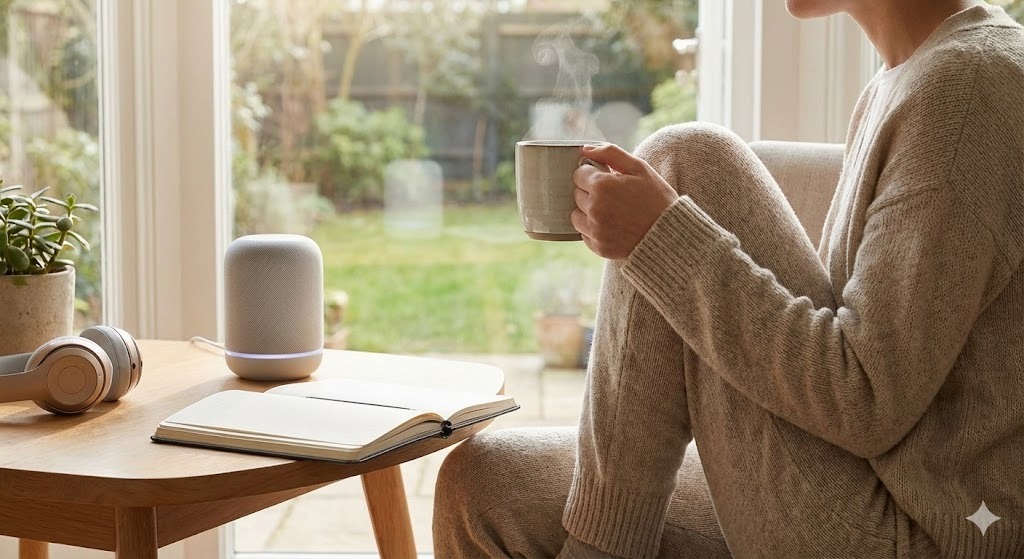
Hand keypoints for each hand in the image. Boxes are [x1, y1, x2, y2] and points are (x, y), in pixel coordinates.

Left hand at [571, 143, 678, 258]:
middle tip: (615, 196)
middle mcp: (594, 208)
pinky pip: (584, 234)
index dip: (594, 174)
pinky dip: (594, 229)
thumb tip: (585, 149)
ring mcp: (595, 230)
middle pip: (577, 194)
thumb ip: (611, 154)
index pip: (579, 174)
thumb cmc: (657, 197)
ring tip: (612, 212)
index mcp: (602, 186)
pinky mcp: (599, 247)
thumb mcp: (639, 168)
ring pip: (577, 215)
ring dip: (588, 211)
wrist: (671, 233)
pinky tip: (613, 226)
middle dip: (592, 192)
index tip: (608, 179)